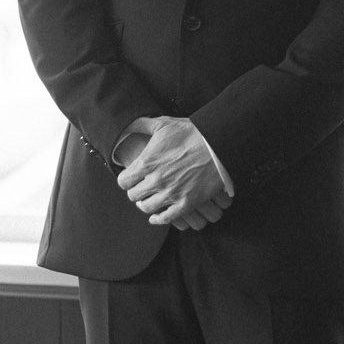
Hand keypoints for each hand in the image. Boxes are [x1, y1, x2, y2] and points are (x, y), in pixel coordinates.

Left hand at [116, 117, 230, 225]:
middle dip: (136, 191)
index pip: (123, 181)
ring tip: (148, 200)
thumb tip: (129, 125)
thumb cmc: (192, 132)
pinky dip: (158, 219)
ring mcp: (171, 194)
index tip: (131, 177)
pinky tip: (156, 217)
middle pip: (133, 196)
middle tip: (141, 188)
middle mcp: (156, 181)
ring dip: (146, 204)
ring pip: (147, 208)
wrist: (219, 144)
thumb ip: (143, 125)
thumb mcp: (165, 123)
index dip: (126, 179)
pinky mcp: (186, 203)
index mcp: (147, 163)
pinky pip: (166, 218)